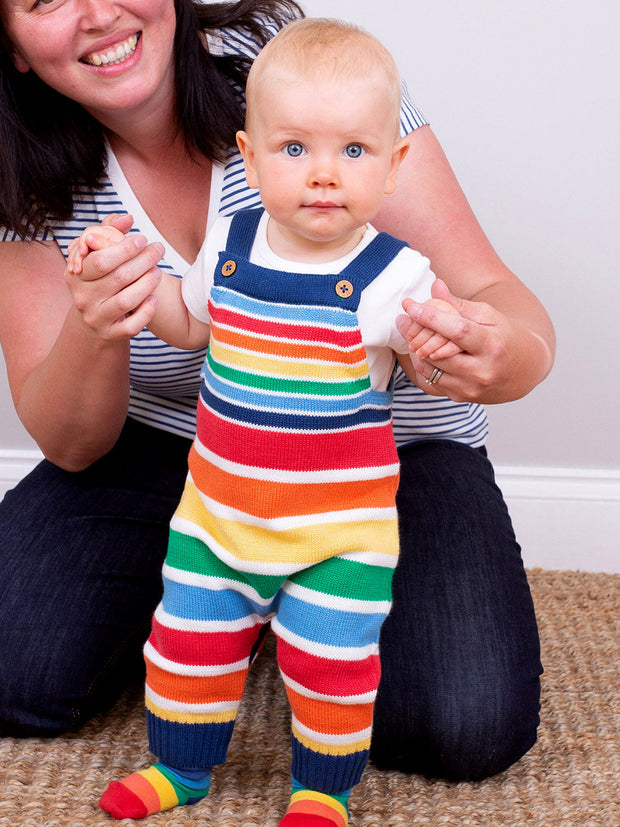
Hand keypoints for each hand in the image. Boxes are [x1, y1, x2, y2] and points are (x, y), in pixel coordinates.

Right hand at [65, 214, 164, 341]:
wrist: (95, 321)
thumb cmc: (100, 281)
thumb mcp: (98, 258)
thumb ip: (109, 234)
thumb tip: (128, 218)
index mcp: (76, 276)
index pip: (100, 260)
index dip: (124, 248)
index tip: (142, 239)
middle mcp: (83, 299)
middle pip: (118, 278)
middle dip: (143, 261)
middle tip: (158, 249)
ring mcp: (97, 319)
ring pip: (127, 301)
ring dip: (147, 284)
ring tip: (158, 271)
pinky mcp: (111, 335)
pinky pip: (132, 325)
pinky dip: (146, 311)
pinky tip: (153, 298)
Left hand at [396, 278, 526, 401]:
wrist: (521, 371)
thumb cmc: (503, 337)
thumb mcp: (487, 316)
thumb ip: (458, 304)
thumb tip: (435, 286)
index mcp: (492, 346)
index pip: (458, 331)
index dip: (432, 318)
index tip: (412, 307)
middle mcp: (482, 371)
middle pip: (438, 352)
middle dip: (416, 333)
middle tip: (402, 319)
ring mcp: (470, 388)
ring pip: (430, 368)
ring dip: (416, 349)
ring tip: (410, 333)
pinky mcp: (459, 397)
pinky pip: (430, 380)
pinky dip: (422, 363)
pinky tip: (420, 349)